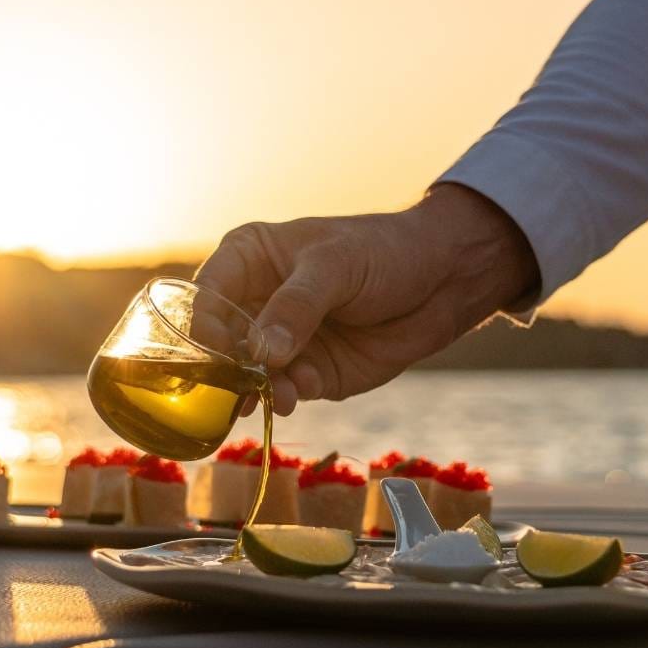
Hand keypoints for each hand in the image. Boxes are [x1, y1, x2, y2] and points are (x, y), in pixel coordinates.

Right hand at [195, 183, 540, 414]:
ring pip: (248, 375)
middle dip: (228, 371)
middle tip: (240, 391)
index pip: (205, 299)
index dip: (204, 330)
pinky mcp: (309, 373)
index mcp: (248, 259)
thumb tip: (261, 351)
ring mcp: (281, 341)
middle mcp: (255, 302)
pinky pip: (284, 391)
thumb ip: (296, 307)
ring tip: (282, 395)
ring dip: (260, 389)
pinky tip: (308, 387)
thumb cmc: (384, 252)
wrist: (442, 281)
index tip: (217, 357)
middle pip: (218, 345)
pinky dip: (290, 394)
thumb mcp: (336, 267)